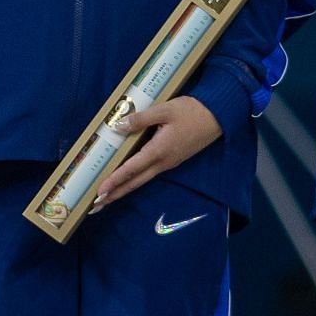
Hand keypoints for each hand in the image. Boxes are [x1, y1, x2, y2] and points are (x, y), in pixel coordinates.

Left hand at [92, 96, 221, 209]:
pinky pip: (149, 173)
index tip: (100, 192)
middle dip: (115, 194)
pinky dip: (135, 179)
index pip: (131, 169)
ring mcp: (169, 163)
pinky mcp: (172, 160)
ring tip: (107, 196)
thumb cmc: (191, 111)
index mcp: (159, 151)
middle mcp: (163, 162)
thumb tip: (117, 127)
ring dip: (124, 189)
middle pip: (135, 182)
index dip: (114, 181)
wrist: (218, 116)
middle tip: (96, 205)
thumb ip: (140, 119)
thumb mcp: (164, 109)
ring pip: (142, 179)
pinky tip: (127, 179)